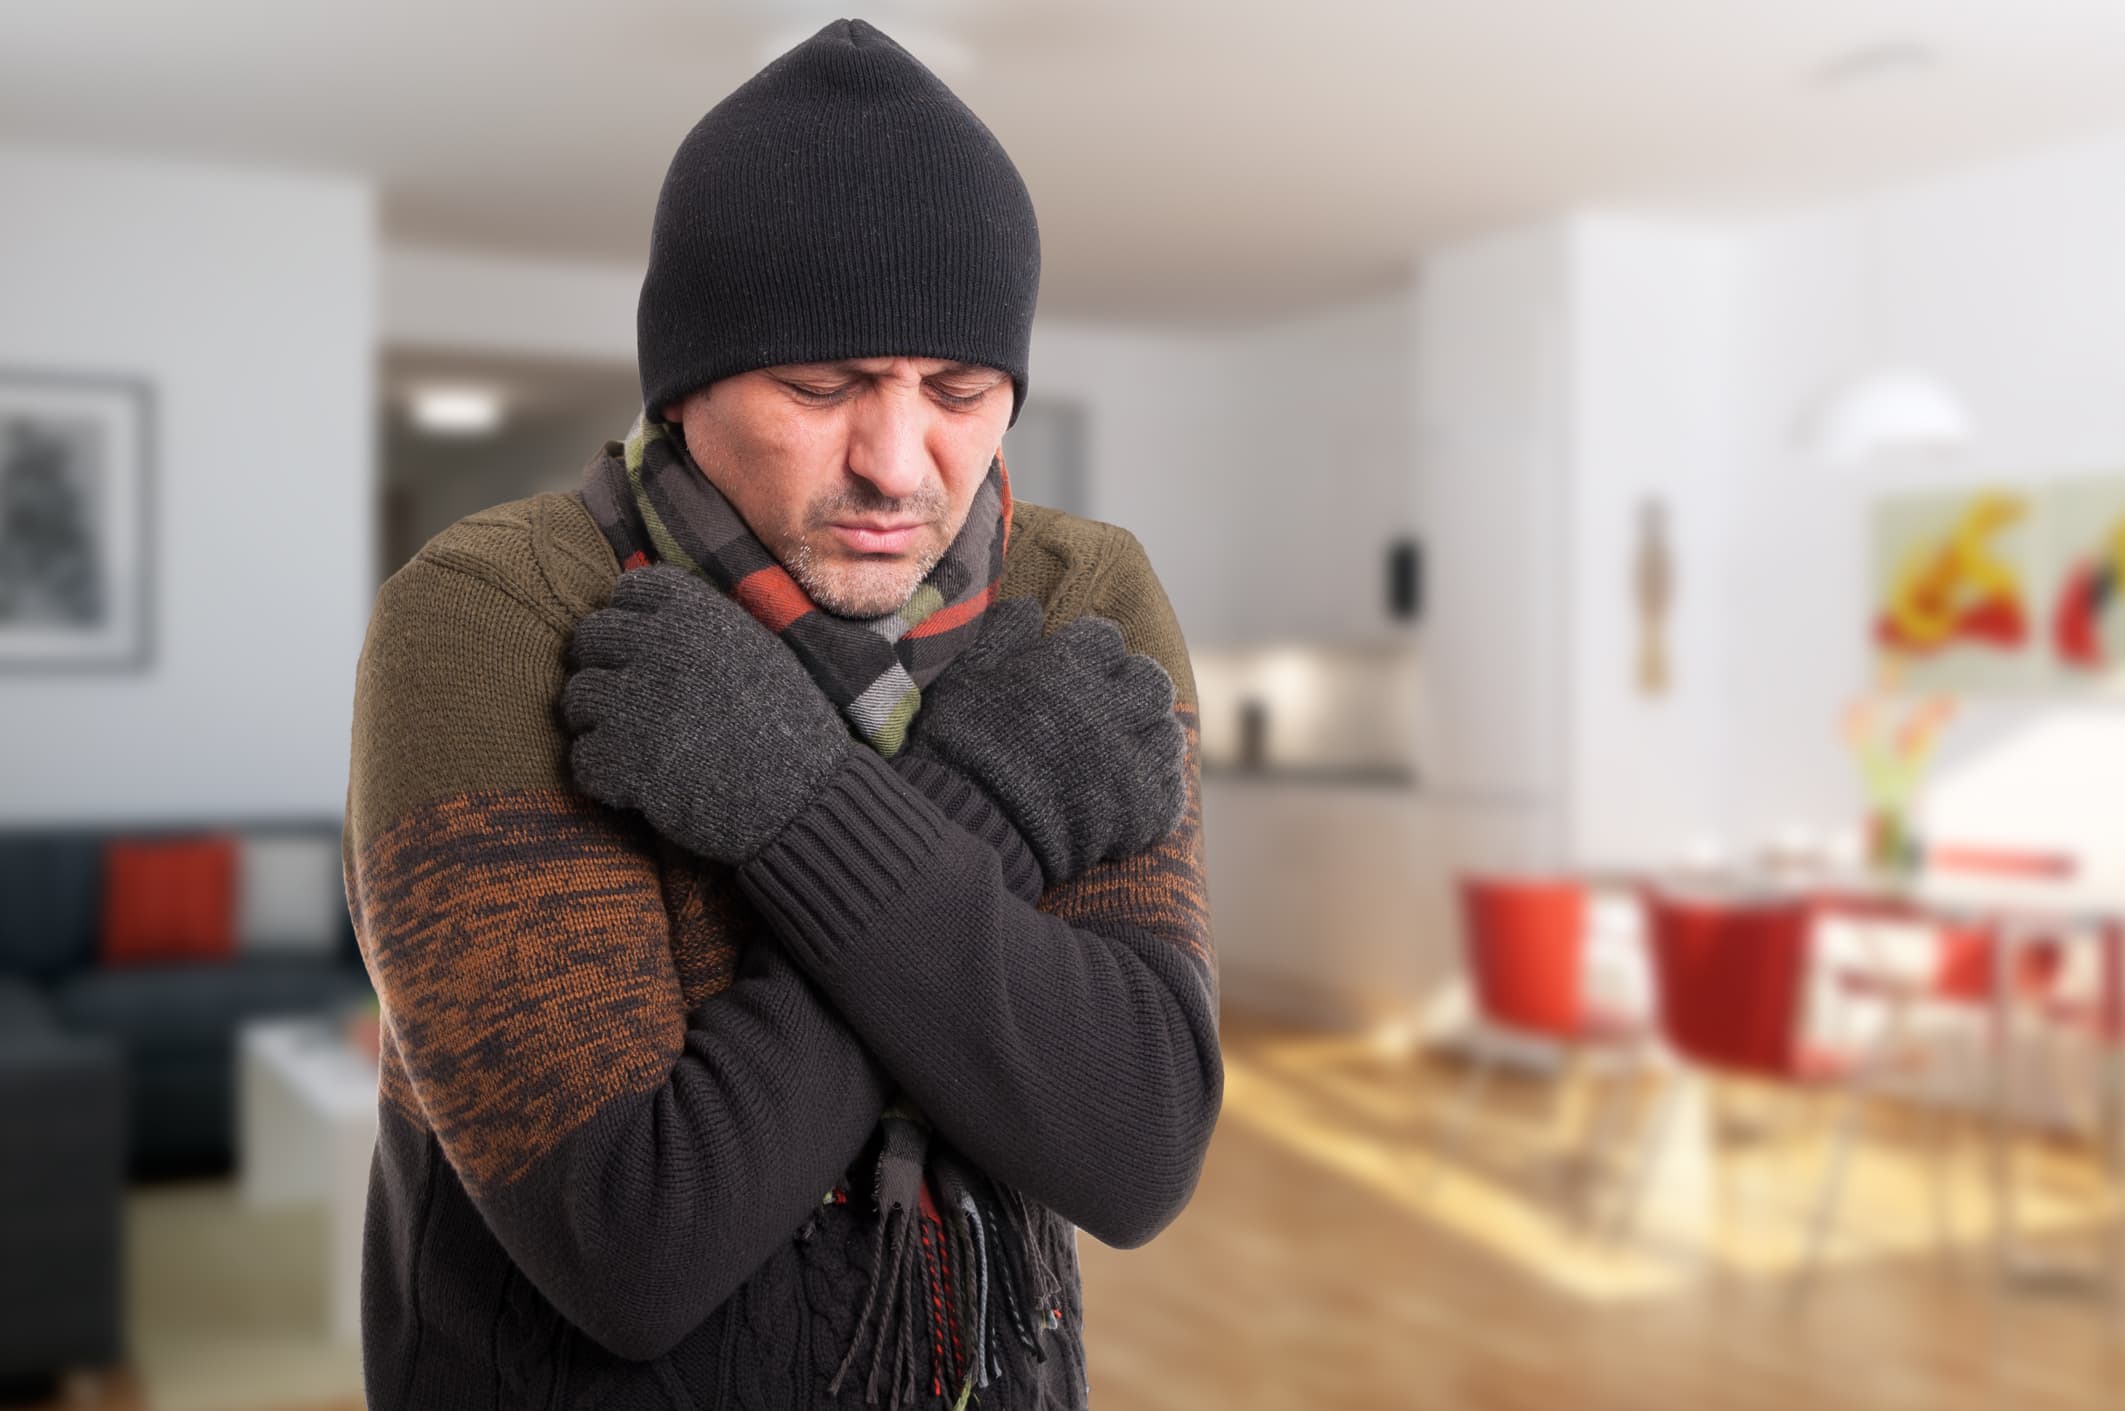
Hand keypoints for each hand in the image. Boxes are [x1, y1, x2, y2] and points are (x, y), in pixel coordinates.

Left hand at [561, 564, 851, 863]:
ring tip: (631, 744)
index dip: (627, 617)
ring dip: (597, 722)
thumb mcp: (757, 652)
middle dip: (602, 667)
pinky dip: (603, 774)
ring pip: (576, 698)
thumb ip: (703, 629)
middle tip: (626, 699)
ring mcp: (638, 705)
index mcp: (697, 615)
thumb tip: (651, 620)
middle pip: (589, 638)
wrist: (805, 798)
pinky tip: (635, 782)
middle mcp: (661, 648)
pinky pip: (581, 759)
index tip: (639, 646)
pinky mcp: (625, 762)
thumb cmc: (790, 726)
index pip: (630, 589)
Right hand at [903, 595, 1184, 884]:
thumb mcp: (964, 675)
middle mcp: (1111, 706)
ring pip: (1168, 733)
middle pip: (1150, 680)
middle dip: (1132, 688)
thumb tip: (1031, 608)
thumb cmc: (960, 743)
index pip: (1104, 638)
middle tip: (1107, 708)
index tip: (1073, 669)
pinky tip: (1131, 794)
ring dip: (1148, 738)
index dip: (1089, 652)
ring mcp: (1132, 759)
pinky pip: (1171, 791)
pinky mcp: (1141, 809)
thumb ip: (1002, 634)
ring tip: (1123, 752)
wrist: (970, 821)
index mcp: (1071, 666)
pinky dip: (1156, 790)